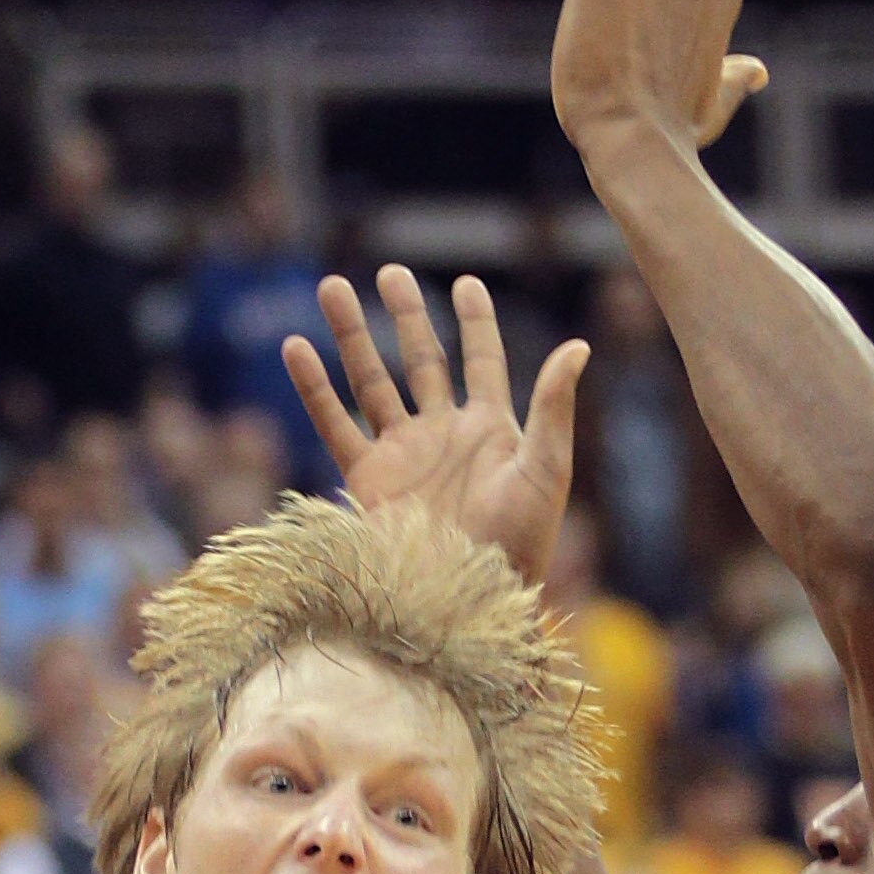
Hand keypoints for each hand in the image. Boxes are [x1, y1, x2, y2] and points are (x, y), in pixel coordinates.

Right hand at [282, 268, 586, 589]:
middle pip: (421, 360)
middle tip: (389, 273)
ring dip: (352, 336)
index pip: (483, 360)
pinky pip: (334, 423)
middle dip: (406, 315)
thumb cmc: (519, 544)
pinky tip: (295, 347)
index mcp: (490, 429)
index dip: (476, 322)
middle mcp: (443, 435)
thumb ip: (554, 408)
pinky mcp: (367, 480)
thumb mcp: (546, 471)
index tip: (467, 282)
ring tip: (331, 287)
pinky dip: (313, 387)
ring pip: (371, 381)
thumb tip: (578, 346)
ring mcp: (402, 455)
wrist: (469, 600)